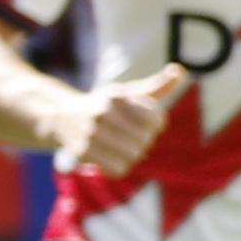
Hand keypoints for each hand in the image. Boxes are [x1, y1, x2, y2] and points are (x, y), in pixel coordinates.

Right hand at [51, 62, 191, 174]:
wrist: (61, 118)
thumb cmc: (103, 105)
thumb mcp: (127, 92)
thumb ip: (157, 86)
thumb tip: (179, 71)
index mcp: (117, 97)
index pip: (155, 119)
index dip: (155, 123)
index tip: (144, 122)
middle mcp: (102, 113)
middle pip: (145, 140)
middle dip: (143, 140)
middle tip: (130, 136)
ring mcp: (90, 133)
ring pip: (133, 156)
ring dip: (132, 155)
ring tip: (122, 147)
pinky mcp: (82, 152)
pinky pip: (118, 170)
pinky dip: (119, 167)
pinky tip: (111, 158)